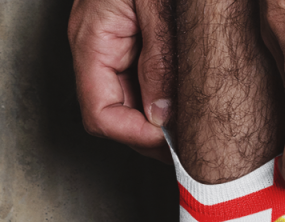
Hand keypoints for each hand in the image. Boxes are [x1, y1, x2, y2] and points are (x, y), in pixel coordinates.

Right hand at [68, 0, 172, 160]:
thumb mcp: (159, 6)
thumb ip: (159, 59)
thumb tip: (162, 117)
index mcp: (93, 42)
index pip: (101, 116)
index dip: (135, 136)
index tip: (171, 141)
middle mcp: (96, 50)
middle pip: (115, 119)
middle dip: (149, 137)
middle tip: (188, 145)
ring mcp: (111, 50)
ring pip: (129, 109)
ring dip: (158, 125)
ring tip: (192, 129)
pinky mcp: (128, 46)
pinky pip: (140, 88)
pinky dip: (162, 104)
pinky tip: (186, 106)